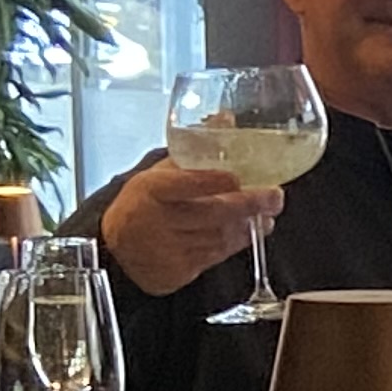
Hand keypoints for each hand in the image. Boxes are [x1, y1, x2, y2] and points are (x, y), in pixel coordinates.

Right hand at [97, 159, 272, 298]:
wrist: (116, 251)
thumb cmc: (144, 204)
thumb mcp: (159, 173)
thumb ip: (194, 150)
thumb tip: (226, 118)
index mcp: (151, 190)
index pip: (189, 183)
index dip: (217, 181)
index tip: (240, 177)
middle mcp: (157, 221)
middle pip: (213, 213)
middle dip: (250, 205)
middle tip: (275, 197)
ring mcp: (166, 250)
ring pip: (220, 237)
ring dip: (248, 226)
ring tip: (267, 214)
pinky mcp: (177, 273)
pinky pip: (215, 258)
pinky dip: (235, 244)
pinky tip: (248, 232)